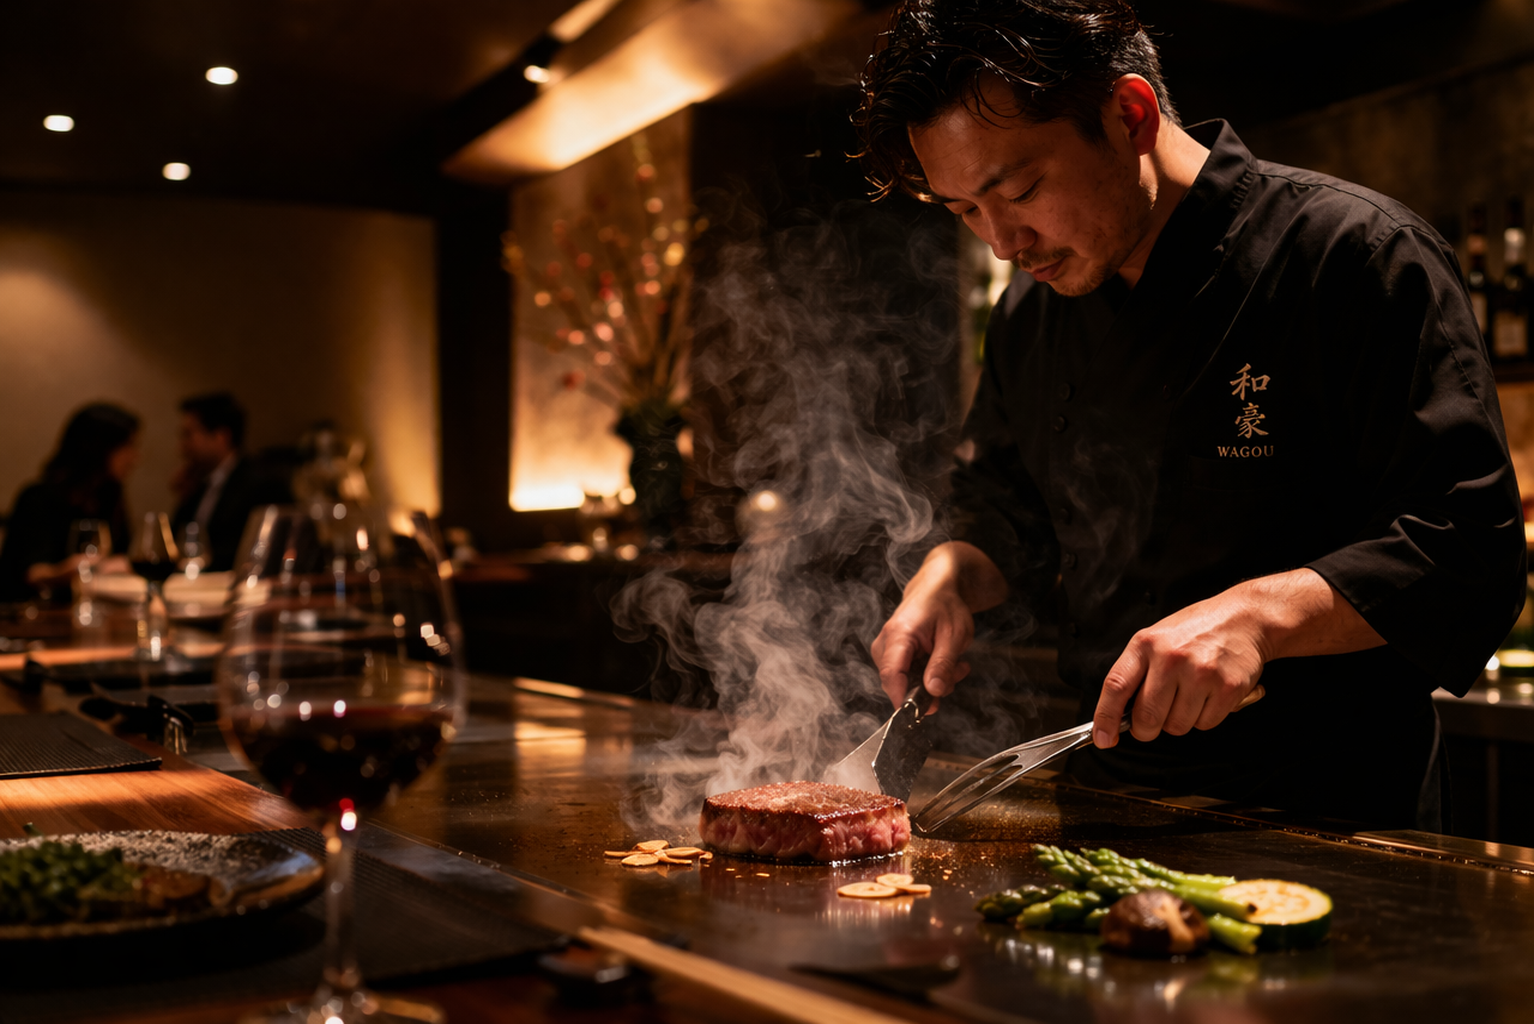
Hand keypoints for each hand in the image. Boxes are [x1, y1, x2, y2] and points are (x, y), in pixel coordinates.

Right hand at [871, 542, 1006, 708]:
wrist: (937, 587)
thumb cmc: (945, 605)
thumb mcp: (954, 635)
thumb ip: (943, 665)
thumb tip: (934, 692)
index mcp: (899, 634)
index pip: (892, 675)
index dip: (904, 699)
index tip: (922, 712)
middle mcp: (886, 641)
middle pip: (897, 682)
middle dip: (928, 688)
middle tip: (956, 676)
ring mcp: (887, 647)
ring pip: (904, 681)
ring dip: (931, 680)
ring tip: (956, 665)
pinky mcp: (892, 652)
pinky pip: (906, 674)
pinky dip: (927, 674)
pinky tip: (945, 663)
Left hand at [1092, 592, 1265, 748]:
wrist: (1245, 618)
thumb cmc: (1196, 631)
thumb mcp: (1156, 639)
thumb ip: (1137, 672)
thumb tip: (1117, 714)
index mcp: (1146, 644)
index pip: (1116, 686)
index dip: (1105, 718)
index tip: (1103, 738)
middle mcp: (1171, 658)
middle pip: (1147, 718)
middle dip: (1146, 728)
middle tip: (1154, 719)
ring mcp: (1201, 673)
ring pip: (1177, 726)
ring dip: (1179, 720)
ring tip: (1189, 694)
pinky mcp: (1228, 688)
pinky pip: (1205, 724)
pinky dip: (1205, 717)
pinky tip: (1209, 695)